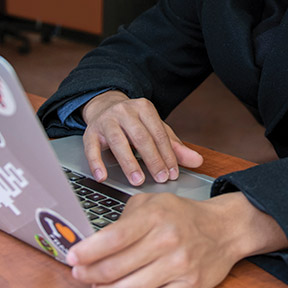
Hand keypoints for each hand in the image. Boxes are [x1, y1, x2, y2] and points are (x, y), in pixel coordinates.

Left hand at [66, 191, 287, 287]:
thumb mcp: (153, 203)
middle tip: (80, 275)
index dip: (86, 252)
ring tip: (99, 287)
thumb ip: (124, 220)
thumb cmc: (183, 216)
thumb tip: (92, 243)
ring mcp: (180, 266)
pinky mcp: (189, 287)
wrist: (224, 229)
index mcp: (156, 216)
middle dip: (89, 275)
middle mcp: (167, 240)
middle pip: (114, 268)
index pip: (112, 238)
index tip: (71, 258)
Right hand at [81, 91, 202, 185]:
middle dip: (152, 159)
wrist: (104, 107)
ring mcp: (106, 120)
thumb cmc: (134, 123)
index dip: (167, 154)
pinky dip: (96, 163)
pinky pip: (91, 148)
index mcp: (144, 108)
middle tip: (160, 179)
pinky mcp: (90, 132)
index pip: (159, 134)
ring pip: (118, 141)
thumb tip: (197, 161)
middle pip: (140, 137)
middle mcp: (125, 111)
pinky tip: (103, 176)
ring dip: (129, 163)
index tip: (173, 173)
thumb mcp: (155, 130)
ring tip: (138, 180)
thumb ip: (174, 146)